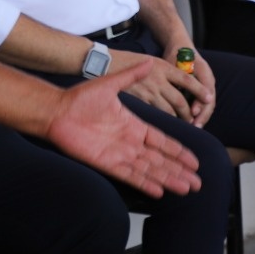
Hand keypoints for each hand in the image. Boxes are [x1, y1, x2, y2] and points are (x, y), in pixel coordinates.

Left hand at [45, 60, 201, 197]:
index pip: (162, 141)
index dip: (178, 151)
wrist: (57, 110)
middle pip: (160, 160)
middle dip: (179, 170)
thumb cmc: (80, 98)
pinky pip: (130, 175)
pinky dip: (145, 183)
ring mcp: (119, 154)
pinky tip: (159, 191)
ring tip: (186, 188)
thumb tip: (148, 62)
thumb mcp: (110, 84)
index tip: (194, 160)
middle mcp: (129, 142)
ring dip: (168, 179)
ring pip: (150, 170)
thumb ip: (130, 76)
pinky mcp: (106, 163)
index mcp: (133, 125)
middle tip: (197, 182)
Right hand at [108, 48, 213, 124]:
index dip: (199, 90)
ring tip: (182, 125)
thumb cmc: (127, 61)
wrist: (105, 62)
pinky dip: (162, 120)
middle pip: (180, 100)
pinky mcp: (139, 101)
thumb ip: (164, 72)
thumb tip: (177, 83)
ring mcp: (148, 91)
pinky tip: (165, 125)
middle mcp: (158, 80)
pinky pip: (155, 113)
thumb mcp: (148, 61)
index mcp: (162, 67)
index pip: (187, 80)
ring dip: (178, 119)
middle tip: (193, 119)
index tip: (209, 97)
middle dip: (189, 112)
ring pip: (169, 110)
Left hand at [180, 46, 216, 127]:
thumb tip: (174, 91)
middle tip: (195, 126)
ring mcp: (207, 84)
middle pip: (210, 100)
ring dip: (202, 116)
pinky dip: (200, 113)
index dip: (200, 102)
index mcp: (203, 70)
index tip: (193, 112)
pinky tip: (193, 122)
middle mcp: (208, 78)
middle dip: (203, 114)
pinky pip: (204, 103)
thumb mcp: (175, 62)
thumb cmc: (176, 54)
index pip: (206, 89)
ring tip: (194, 127)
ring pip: (208, 104)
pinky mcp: (203, 89)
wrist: (180, 46)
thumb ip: (177, 76)